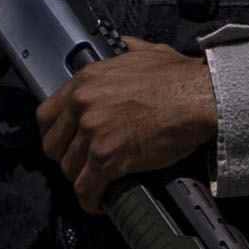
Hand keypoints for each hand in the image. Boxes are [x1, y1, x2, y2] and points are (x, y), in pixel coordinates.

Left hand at [35, 43, 217, 209]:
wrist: (203, 97)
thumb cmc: (180, 77)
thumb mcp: (144, 52)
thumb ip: (123, 50)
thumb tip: (121, 45)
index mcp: (85, 81)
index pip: (45, 116)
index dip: (54, 135)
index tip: (65, 144)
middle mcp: (82, 105)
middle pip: (53, 146)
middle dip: (66, 159)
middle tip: (82, 166)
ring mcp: (93, 132)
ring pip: (69, 169)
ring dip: (82, 180)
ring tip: (96, 184)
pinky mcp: (108, 156)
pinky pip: (86, 188)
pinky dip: (91, 200)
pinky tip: (98, 203)